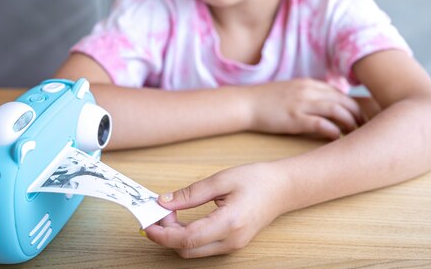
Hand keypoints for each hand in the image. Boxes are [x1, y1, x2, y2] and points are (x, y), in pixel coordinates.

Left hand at [144, 163, 283, 257]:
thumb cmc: (256, 180)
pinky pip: (204, 247)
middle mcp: (231, 240)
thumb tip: (164, 202)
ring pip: (194, 252)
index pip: (188, 239)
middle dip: (166, 236)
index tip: (148, 224)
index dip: (163, 234)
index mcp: (229, 223)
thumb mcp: (221, 179)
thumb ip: (191, 194)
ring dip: (176, 237)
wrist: (283, 188)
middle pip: (188, 251)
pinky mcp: (232, 244)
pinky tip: (182, 220)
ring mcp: (233, 245)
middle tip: (157, 214)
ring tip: (169, 215)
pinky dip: (188, 237)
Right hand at [246, 79, 364, 139]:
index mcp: (309, 84)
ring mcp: (302, 103)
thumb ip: (310, 96)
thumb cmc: (267, 101)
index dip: (354, 107)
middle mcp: (309, 90)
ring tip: (356, 135)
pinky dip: (333, 131)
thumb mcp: (292, 92)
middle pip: (344, 101)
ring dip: (350, 123)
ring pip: (336, 110)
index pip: (340, 94)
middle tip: (366, 129)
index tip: (362, 120)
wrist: (246, 103)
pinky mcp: (294, 117)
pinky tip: (338, 139)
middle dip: (358, 115)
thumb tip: (328, 110)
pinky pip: (321, 123)